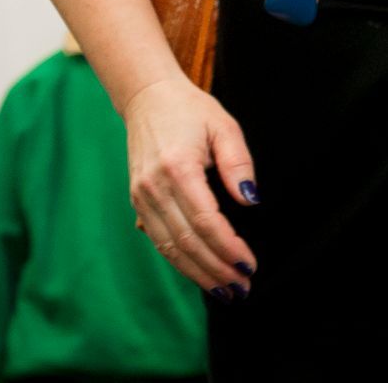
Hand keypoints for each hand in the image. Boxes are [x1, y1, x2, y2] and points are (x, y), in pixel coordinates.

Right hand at [122, 75, 259, 294]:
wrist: (147, 97)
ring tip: (225, 290)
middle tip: (243, 287)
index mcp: (178, 167)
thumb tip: (250, 200)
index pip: (206, 222)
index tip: (250, 265)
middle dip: (217, 269)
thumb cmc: (190, 110)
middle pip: (187, 241)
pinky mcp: (137, 200)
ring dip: (199, 273)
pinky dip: (180, 262)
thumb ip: (238, 164)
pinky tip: (200, 273)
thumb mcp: (223, 126)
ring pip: (170, 247)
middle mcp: (154, 186)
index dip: (229, 248)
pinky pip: (158, 240)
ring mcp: (142, 195)